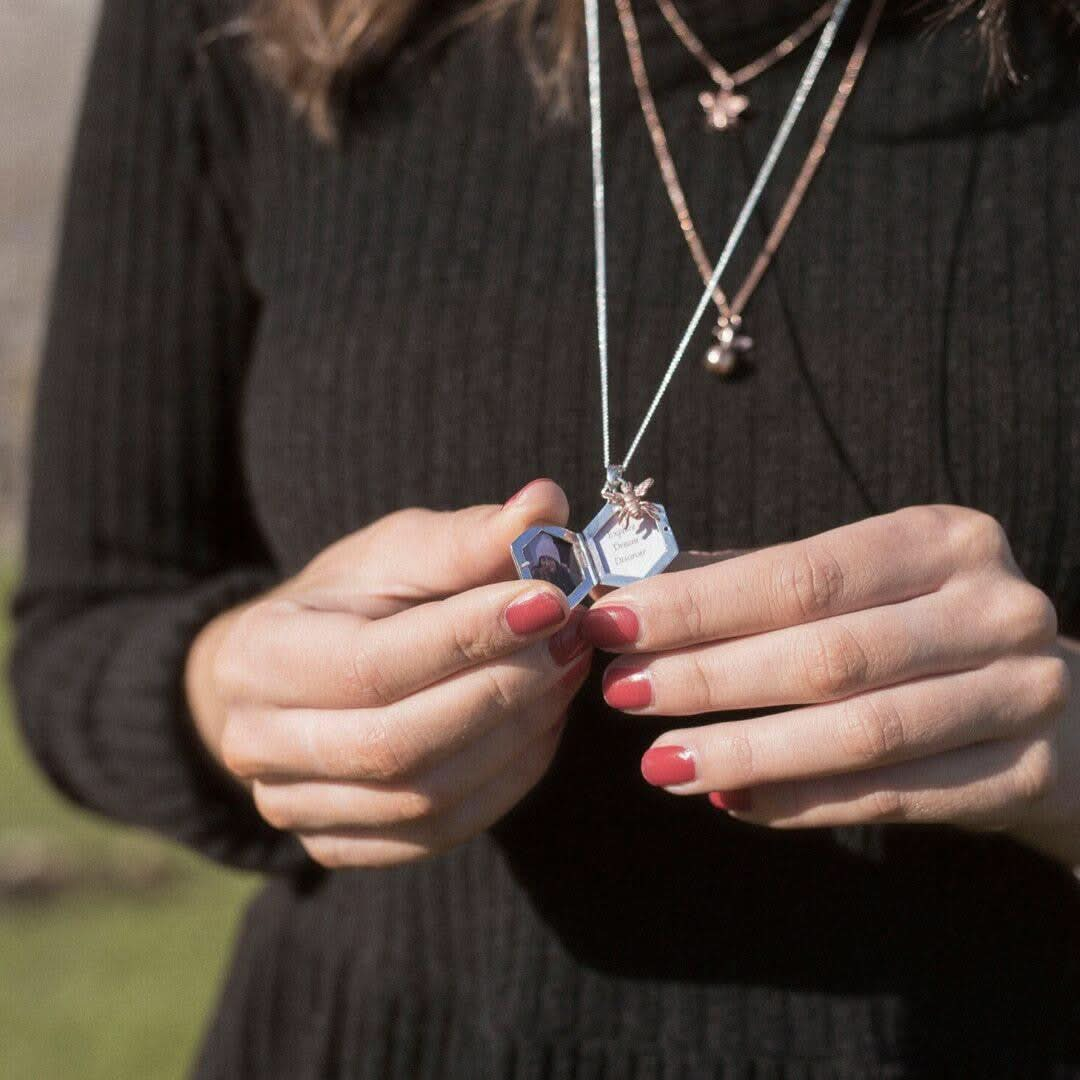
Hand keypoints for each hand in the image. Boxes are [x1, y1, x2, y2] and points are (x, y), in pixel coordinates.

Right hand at [185, 480, 591, 867]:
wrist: (291, 672)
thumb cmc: (347, 601)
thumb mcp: (395, 553)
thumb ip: (467, 537)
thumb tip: (546, 504)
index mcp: (258, 656)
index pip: (374, 664)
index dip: (470, 636)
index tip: (552, 600)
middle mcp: (258, 745)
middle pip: (400, 743)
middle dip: (504, 690)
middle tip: (572, 640)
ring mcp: (293, 809)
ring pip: (425, 798)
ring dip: (517, 735)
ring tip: (565, 674)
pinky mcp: (337, 846)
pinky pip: (440, 833)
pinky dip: (506, 780)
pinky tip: (542, 724)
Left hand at [580, 506, 1077, 841]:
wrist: (1057, 704)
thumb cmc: (922, 627)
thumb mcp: (857, 584)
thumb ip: (756, 585)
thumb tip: (634, 591)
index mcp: (944, 539)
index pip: (803, 575)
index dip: (700, 605)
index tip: (614, 622)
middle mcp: (995, 609)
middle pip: (827, 654)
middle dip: (708, 677)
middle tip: (622, 691)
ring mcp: (1021, 694)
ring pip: (859, 733)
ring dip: (744, 751)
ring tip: (660, 761)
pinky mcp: (1023, 773)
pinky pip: (890, 797)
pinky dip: (800, 802)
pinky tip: (729, 799)